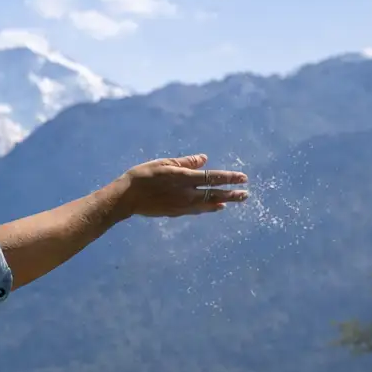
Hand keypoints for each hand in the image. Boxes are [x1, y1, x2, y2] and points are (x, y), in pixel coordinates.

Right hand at [108, 154, 247, 218]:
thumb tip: (204, 159)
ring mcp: (182, 205)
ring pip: (208, 204)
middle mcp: (186, 193)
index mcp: (184, 178)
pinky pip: (198, 210)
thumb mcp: (164, 163)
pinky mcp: (176, 212)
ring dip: (223, 201)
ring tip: (235, 201)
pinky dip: (209, 208)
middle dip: (232, 193)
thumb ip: (185, 162)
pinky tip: (216, 207)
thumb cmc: (143, 176)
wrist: (126, 198)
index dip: (229, 178)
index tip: (242, 178)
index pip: (212, 177)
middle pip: (214, 193)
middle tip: (246, 194)